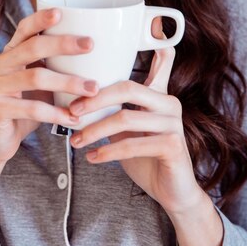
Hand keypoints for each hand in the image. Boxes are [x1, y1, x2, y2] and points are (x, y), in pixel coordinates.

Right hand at [0, 8, 98, 165]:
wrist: (0, 139)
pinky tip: (74, 117)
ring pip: (35, 78)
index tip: (61, 13)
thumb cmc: (28, 105)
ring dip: (67, 82)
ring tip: (92, 88)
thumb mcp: (42, 82)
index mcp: (12, 52)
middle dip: (63, 44)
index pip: (25, 28)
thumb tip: (101, 52)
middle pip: (32, 47)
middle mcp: (0, 64)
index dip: (40, 19)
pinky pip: (31, 108)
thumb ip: (58, 66)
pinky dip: (56, 113)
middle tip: (90, 44)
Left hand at [69, 18, 202, 216]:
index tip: (102, 65)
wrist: (173, 193)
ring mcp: (174, 124)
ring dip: (94, 131)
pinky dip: (108, 151)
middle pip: (127, 89)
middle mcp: (170, 104)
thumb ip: (117, 109)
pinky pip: (131, 145)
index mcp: (160, 94)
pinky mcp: (173, 146)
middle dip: (95, 99)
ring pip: (125, 118)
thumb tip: (80, 98)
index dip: (142, 52)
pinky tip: (92, 157)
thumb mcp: (130, 129)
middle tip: (72, 111)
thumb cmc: (147, 157)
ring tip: (76, 140)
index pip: (154, 62)